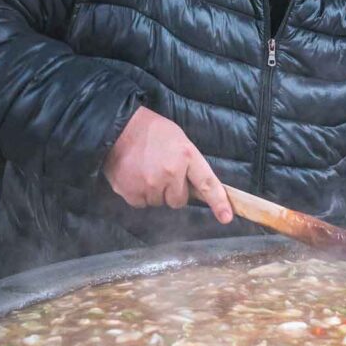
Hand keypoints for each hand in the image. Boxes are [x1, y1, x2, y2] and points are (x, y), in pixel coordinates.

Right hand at [103, 106, 232, 223]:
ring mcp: (150, 184)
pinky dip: (138, 194)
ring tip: (145, 170)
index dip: (218, 202)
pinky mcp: (131, 192)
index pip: (207, 183)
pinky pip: (141, 203)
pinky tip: (134, 176)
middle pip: (178, 201)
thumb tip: (197, 190)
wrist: (118, 127)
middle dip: (172, 191)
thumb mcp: (180, 141)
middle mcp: (170, 173)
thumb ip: (190, 165)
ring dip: (154, 192)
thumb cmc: (153, 132)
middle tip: (162, 172)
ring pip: (159, 203)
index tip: (226, 218)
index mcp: (186, 156)